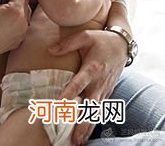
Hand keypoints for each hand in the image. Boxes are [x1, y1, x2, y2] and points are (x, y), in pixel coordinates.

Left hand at [48, 29, 126, 144]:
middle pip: (91, 106)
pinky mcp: (107, 92)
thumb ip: (67, 44)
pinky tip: (85, 133)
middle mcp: (99, 82)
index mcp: (92, 68)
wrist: (122, 45)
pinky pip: (99, 109)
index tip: (58, 104)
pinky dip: (93, 121)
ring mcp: (104, 89)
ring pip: (96, 112)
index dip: (68, 94)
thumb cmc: (101, 40)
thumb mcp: (85, 36)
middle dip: (82, 122)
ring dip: (88, 127)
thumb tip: (50, 50)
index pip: (79, 83)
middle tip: (73, 137)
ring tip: (78, 141)